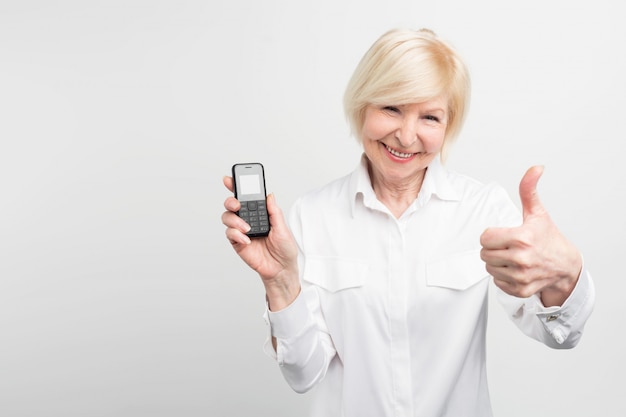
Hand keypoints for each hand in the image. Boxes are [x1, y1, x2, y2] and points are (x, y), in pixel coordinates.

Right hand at [222, 176, 299, 309]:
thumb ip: (274, 211)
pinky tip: (247, 239)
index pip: (246, 197)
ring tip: (247, 228)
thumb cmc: (284, 248)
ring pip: (227, 217)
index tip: (229, 179)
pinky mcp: (237, 243)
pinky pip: (230, 234)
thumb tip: (269, 195)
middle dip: (231, 201)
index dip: (235, 187)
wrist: (281, 268)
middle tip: (237, 204)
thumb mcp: (283, 227)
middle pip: (232, 205)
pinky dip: (236, 234)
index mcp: (260, 213)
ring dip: (235, 220)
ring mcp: (241, 231)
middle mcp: (248, 219)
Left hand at [480, 166, 581, 305]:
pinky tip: (515, 269)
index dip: (491, 235)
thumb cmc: (549, 238)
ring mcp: (521, 277)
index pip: (485, 238)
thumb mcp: (538, 213)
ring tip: (512, 257)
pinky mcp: (520, 290)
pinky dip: (502, 276)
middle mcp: (521, 259)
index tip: (503, 234)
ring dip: (496, 262)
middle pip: (484, 253)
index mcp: (522, 238)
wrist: (566, 266)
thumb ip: (529, 190)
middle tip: (507, 246)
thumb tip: (535, 168)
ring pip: (489, 268)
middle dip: (492, 248)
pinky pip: (496, 282)